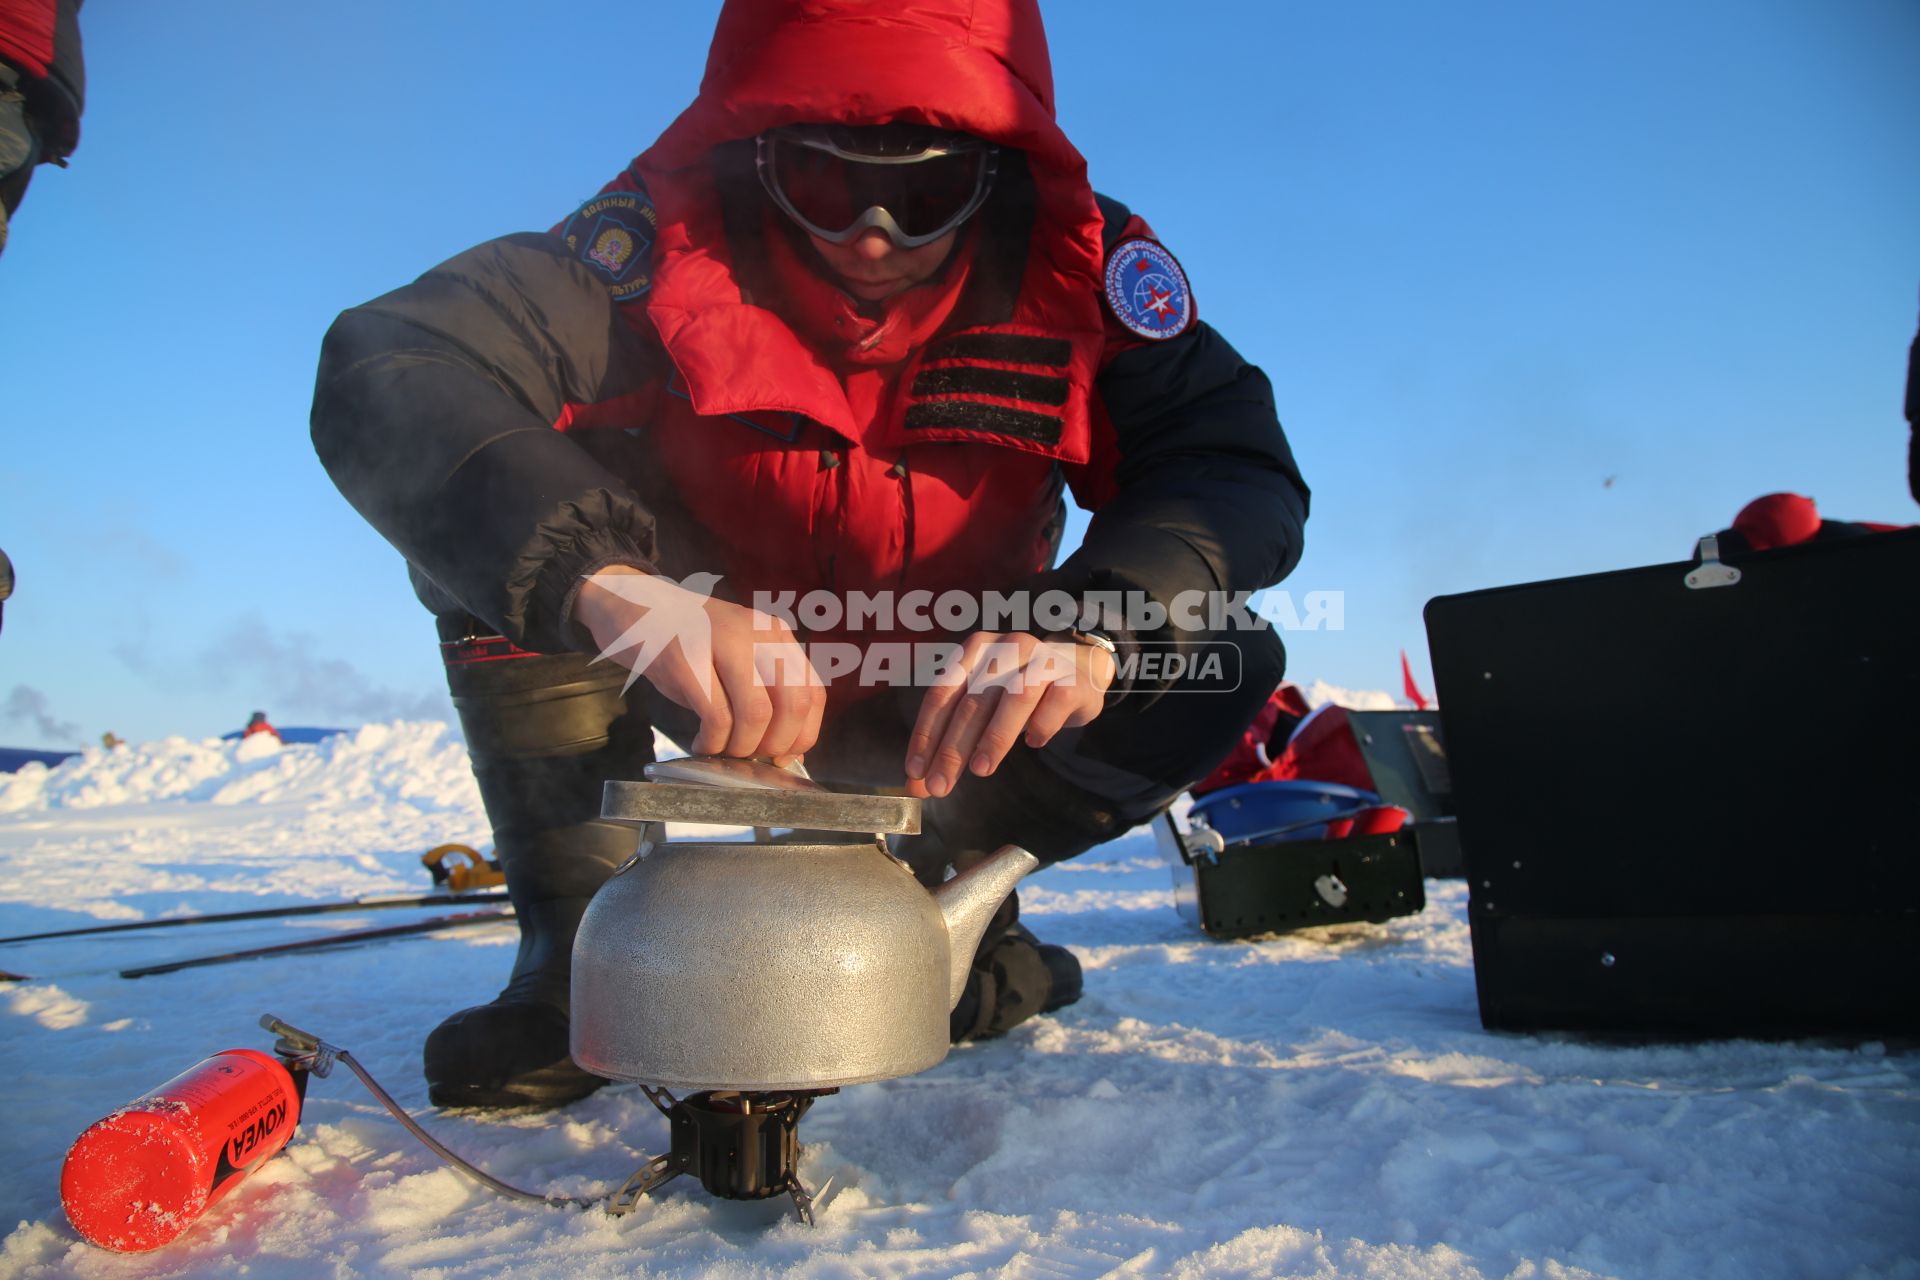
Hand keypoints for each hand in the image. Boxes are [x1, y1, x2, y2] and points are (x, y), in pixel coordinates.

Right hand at [573, 565, 825, 762]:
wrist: (637, 611)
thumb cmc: (690, 645)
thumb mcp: (736, 662)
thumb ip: (767, 697)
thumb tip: (790, 753)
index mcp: (775, 635)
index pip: (812, 691)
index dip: (804, 733)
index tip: (785, 756)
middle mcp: (757, 634)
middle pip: (793, 703)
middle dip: (777, 744)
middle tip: (754, 758)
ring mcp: (722, 643)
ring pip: (757, 713)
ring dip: (742, 747)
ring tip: (724, 752)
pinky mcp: (688, 659)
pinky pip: (716, 717)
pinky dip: (712, 743)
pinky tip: (702, 743)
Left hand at [904, 631, 1113, 797]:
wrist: (1079, 669)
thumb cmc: (1020, 689)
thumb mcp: (984, 704)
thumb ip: (952, 738)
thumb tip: (919, 784)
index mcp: (975, 649)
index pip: (942, 694)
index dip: (926, 734)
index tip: (916, 772)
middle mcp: (1007, 648)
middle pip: (972, 702)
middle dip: (952, 749)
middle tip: (940, 785)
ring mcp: (1043, 660)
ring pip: (1014, 699)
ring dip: (994, 737)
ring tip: (980, 770)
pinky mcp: (1073, 679)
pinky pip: (1054, 704)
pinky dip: (1040, 727)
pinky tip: (1033, 744)